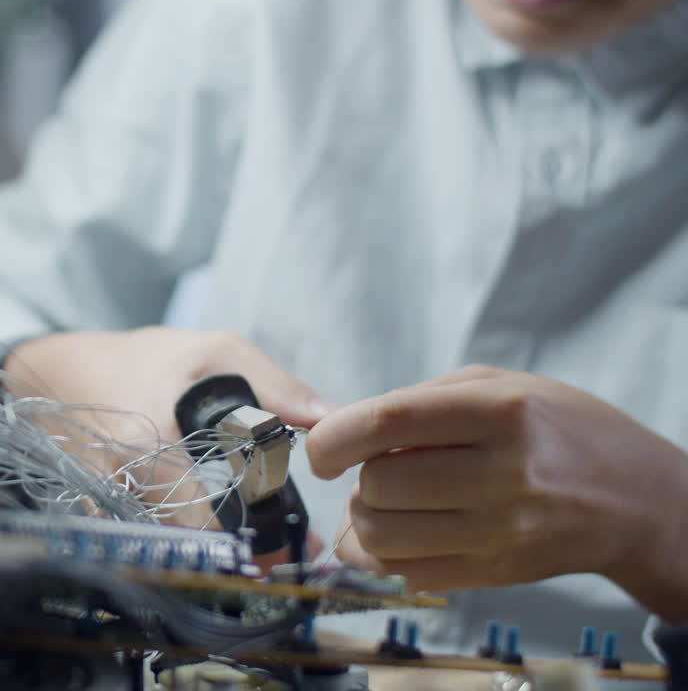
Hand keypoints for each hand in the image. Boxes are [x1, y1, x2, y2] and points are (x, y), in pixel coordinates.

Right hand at [4, 327, 335, 541]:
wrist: (56, 367)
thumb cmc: (139, 358)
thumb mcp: (212, 351)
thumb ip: (273, 384)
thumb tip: (327, 418)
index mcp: (148, 441)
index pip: (199, 516)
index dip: (250, 542)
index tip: (296, 551)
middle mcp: (119, 481)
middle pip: (184, 544)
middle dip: (236, 560)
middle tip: (282, 563)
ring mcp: (102, 502)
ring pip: (166, 548)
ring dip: (210, 557)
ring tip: (259, 557)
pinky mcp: (95, 511)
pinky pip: (144, 541)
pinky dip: (178, 545)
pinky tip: (209, 544)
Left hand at [306, 365, 687, 619]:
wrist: (637, 500)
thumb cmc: (561, 430)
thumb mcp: (502, 385)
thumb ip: (421, 399)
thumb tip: (341, 427)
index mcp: (502, 412)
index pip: (390, 421)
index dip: (336, 435)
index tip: (321, 447)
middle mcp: (503, 474)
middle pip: (379, 482)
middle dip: (360, 474)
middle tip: (380, 467)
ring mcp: (500, 532)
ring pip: (382, 534)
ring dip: (365, 516)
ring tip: (391, 499)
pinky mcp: (494, 573)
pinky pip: (405, 573)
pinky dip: (383, 555)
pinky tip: (398, 533)